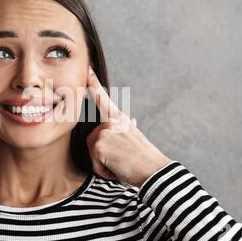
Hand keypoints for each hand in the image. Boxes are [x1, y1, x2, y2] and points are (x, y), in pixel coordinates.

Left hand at [86, 66, 171, 187]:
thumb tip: (130, 120)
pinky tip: (118, 168)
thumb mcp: (136, 137)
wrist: (154, 171)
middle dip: (103, 155)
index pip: (104, 98)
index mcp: (120, 118)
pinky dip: (105, 171)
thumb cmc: (145, 158)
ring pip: (93, 153)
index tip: (87, 69)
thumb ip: (127, 128)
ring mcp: (104, 131)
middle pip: (93, 140)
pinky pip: (95, 164)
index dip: (94, 83)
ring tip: (122, 164)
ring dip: (104, 164)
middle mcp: (111, 122)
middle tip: (123, 159)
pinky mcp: (98, 144)